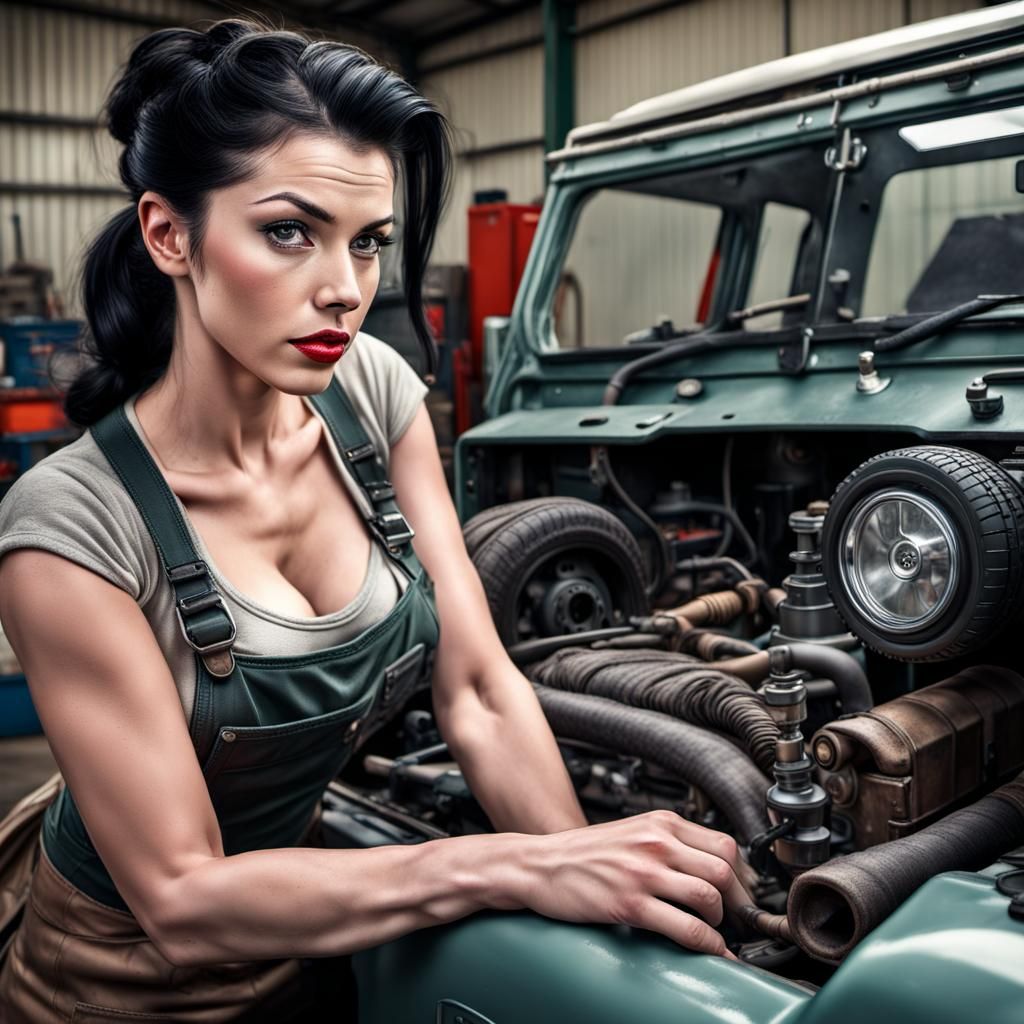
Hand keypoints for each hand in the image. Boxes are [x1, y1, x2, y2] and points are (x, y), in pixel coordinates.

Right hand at [520, 809, 748, 957]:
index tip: (742, 894)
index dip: (742, 875)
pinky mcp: (631, 904)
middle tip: (737, 919)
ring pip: (710, 897)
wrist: (539, 864)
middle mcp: (656, 842)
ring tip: (716, 933)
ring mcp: (643, 873)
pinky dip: (707, 945)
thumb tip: (707, 863)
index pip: (724, 844)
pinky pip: (686, 928)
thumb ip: (667, 841)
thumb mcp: (631, 831)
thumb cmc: (583, 852)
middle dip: (739, 902)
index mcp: (660, 823)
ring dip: (722, 923)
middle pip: (724, 870)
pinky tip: (710, 952)